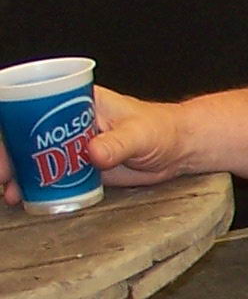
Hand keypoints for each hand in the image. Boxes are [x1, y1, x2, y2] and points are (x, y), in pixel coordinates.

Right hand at [0, 85, 181, 206]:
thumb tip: (93, 153)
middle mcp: (67, 121)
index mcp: (77, 101)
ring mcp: (71, 145)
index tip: (6, 143)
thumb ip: (118, 144)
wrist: (179, 150)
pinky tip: (27, 198)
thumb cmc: (163, 129)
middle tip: (4, 175)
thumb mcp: (141, 134)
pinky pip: (51, 175)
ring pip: (33, 156)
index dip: (13, 121)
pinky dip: (36, 185)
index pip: (33, 103)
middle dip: (9, 153)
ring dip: (19, 173)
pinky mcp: (79, 167)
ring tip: (10, 192)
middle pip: (25, 132)